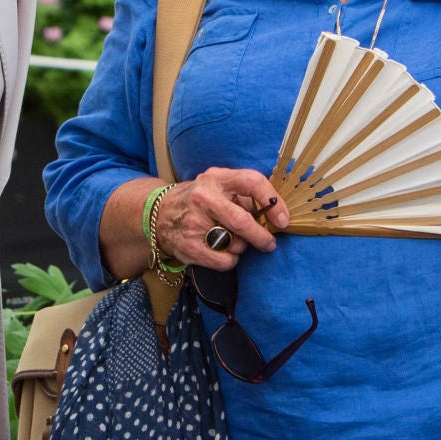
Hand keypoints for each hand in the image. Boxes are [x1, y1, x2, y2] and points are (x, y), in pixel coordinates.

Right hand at [153, 167, 289, 270]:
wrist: (157, 214)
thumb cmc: (198, 199)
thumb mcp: (217, 185)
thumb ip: (243, 194)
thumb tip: (274, 214)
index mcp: (216, 178)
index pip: (252, 182)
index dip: (273, 201)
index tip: (282, 219)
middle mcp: (203, 198)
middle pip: (242, 221)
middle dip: (262, 236)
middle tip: (269, 243)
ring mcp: (194, 223)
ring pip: (235, 244)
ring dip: (241, 246)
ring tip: (230, 239)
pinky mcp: (189, 247)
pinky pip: (225, 261)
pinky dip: (231, 260)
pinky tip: (223, 251)